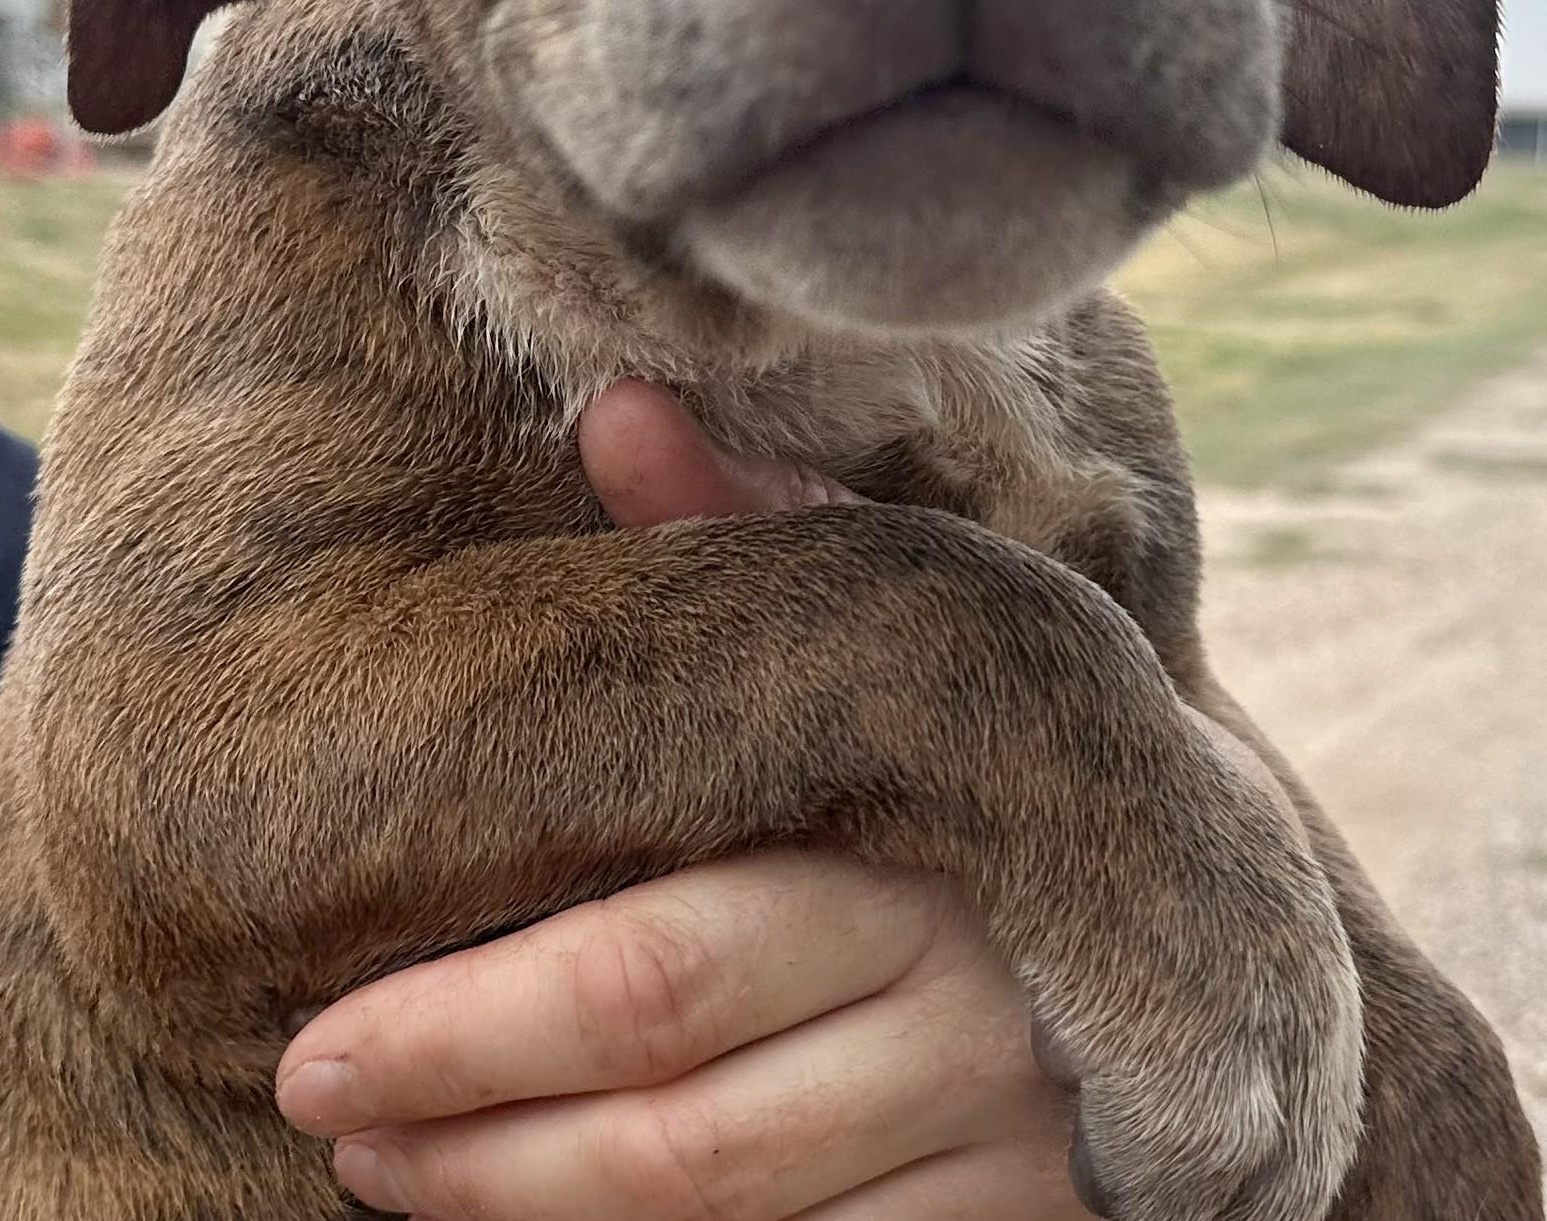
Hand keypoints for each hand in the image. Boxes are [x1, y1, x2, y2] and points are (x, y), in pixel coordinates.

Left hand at [275, 382, 1087, 1218]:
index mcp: (919, 840)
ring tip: (387, 1174)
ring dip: (532, 1217)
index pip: (661, 966)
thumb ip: (749, 526)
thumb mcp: (892, 616)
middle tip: (324, 1102)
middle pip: (682, 1123)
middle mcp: (973, 1006)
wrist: (1223, 893)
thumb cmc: (980, 733)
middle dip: (475, 1130)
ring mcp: (1009, 1142)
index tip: (323, 1031)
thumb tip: (614, 406)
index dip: (476, 1021)